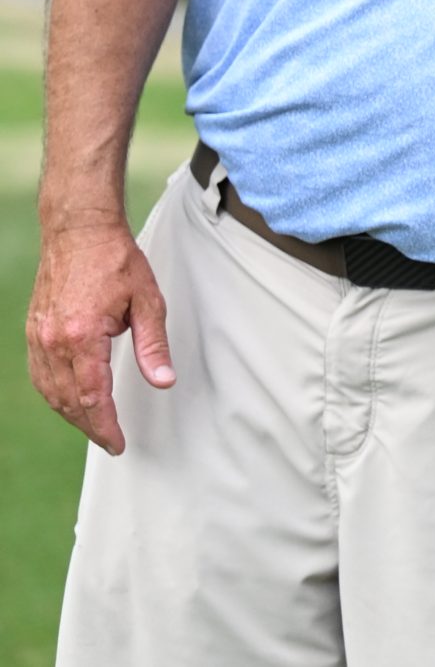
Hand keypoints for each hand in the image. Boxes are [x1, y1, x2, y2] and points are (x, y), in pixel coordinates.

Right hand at [24, 218, 174, 454]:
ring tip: (95, 425)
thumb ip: (154, 345)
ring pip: (50, 391)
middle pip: (69, 401)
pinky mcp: (33, 330)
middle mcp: (54, 341)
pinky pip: (40, 374)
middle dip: (90, 426)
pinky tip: (70, 399)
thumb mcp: (148, 301)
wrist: (79, 231)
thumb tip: (163, 381)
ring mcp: (39, 336)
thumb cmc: (116, 260)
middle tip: (111, 441)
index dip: (105, 426)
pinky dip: (55, 393)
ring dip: (71, 413)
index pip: (93, 397)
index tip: (118, 443)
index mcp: (83, 336)